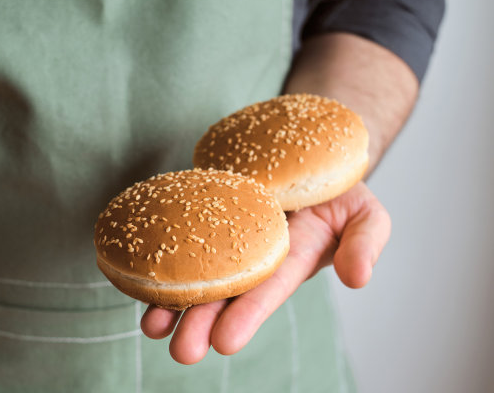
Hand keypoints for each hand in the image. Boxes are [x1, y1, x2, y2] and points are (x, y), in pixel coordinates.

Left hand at [140, 182, 390, 363]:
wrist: (307, 156)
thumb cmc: (340, 191)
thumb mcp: (367, 214)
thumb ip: (365, 244)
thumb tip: (358, 279)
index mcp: (293, 260)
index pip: (269, 289)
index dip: (248, 315)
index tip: (224, 342)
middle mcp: (256, 258)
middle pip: (226, 293)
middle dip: (202, 323)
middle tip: (182, 350)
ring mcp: (228, 239)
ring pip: (198, 275)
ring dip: (174, 302)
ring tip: (152, 328)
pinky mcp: (208, 217)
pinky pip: (182, 240)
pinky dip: (162, 260)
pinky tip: (137, 277)